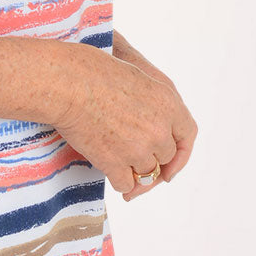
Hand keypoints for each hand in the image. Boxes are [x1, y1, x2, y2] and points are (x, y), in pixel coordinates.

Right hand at [54, 31, 197, 202]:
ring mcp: (138, 148)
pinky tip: (110, 172)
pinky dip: (119, 182)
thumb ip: (154, 103)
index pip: (187, 135)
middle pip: (166, 156)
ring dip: (135, 171)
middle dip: (153, 159)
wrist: (67, 83)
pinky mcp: (115, 163)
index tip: (171, 162)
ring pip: (147, 173)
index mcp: (168, 102)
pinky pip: (125, 184)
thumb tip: (157, 125)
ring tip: (120, 164)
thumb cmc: (94, 71)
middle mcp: (158, 129)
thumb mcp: (136, 76)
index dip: (181, 152)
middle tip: (136, 163)